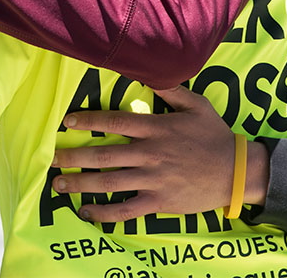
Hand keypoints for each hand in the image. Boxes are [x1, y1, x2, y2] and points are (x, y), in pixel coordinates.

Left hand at [50, 85, 267, 222]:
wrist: (236, 172)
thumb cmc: (214, 136)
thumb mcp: (197, 105)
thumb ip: (171, 89)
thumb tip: (150, 72)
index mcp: (156, 127)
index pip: (114, 120)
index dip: (88, 120)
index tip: (67, 122)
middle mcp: (150, 153)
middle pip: (103, 153)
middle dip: (73, 156)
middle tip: (50, 158)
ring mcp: (153, 179)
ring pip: (109, 182)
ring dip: (80, 184)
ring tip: (58, 184)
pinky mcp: (159, 201)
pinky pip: (126, 210)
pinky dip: (104, 214)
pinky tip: (85, 213)